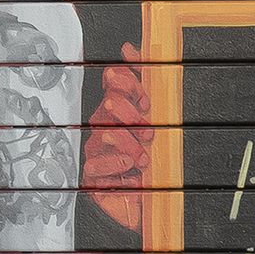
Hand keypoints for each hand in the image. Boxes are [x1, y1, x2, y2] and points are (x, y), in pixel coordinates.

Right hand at [82, 42, 151, 233]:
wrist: (154, 206)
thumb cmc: (156, 165)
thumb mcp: (161, 123)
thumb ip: (148, 85)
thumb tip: (130, 47)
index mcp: (124, 110)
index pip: (116, 82)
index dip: (128, 83)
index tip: (146, 98)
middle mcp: (108, 127)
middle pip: (108, 105)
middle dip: (129, 114)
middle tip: (147, 130)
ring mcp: (98, 151)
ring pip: (102, 133)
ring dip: (127, 143)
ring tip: (142, 156)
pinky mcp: (93, 176)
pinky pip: (95, 165)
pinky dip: (116, 166)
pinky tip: (131, 171)